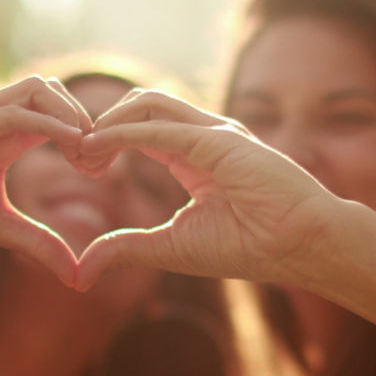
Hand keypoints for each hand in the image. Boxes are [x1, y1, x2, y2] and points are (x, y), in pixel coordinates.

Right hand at [0, 76, 91, 284]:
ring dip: (71, 114)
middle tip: (97, 164)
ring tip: (85, 152)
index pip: (61, 116)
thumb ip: (37, 243)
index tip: (100, 173)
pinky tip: (69, 143)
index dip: (88, 138)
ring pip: (39, 88)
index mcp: (8, 137)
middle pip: (57, 93)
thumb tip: (76, 276)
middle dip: (87, 121)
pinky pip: (13, 110)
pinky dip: (47, 121)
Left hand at [74, 89, 340, 290]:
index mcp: (192, 155)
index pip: (138, 128)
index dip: (104, 141)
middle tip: (75, 158)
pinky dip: (126, 133)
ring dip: (108, 122)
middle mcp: (202, 135)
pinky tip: (99, 147)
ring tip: (84, 151)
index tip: (79, 166)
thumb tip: (80, 272)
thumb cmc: (248, 246)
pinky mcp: (220, 139)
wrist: (300, 246)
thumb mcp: (170, 247)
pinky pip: (163, 126)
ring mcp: (214, 132)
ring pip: (148, 103)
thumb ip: (125, 249)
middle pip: (138, 106)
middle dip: (100, 125)